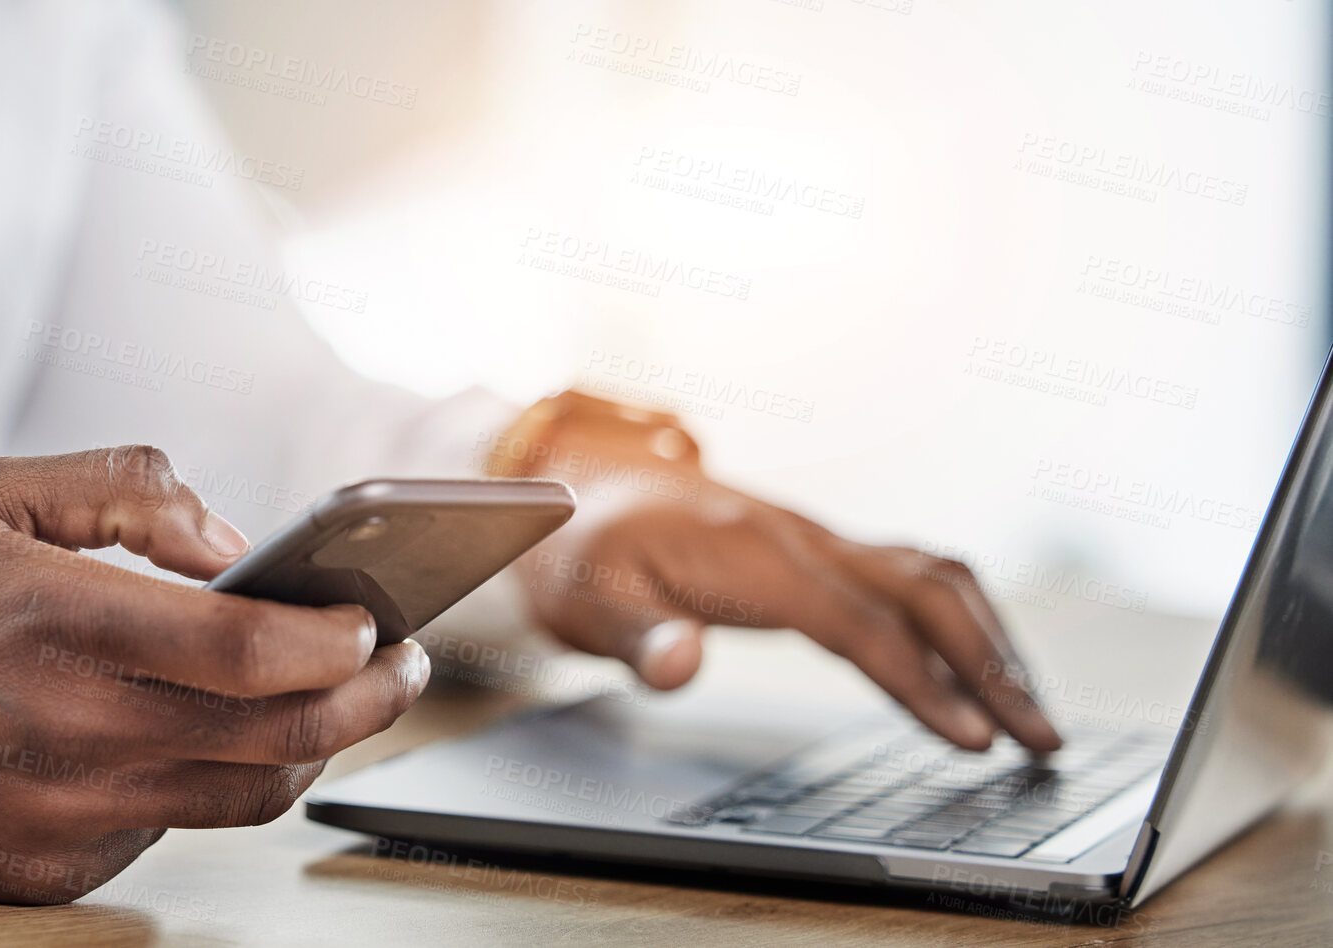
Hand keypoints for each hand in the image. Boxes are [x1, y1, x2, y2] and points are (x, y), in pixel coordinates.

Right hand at [0, 446, 428, 902]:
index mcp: (66, 623)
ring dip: (313, 751)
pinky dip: (208, 787)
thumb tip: (233, 542)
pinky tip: (205, 743)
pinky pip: (167, 833)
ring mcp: (65, 813)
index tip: (376, 618)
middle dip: (371, 701)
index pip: (258, 652)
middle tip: (402, 668)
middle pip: (282, 737)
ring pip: (244, 798)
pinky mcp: (47, 871)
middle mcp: (77, 730)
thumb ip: (125, 490)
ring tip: (335, 705)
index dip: (343, 641)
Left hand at [519, 465, 1060, 752]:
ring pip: (930, 576)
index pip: (860, 625)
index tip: (972, 739)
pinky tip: (975, 665)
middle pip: (923, 592)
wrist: (574, 482)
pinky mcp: (818, 547)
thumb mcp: (586, 603)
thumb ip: (635, 640)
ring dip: (988, 637)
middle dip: (991, 663)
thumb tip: (679, 668)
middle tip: (1042, 737)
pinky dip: (958, 619)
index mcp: (753, 555)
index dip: (921, 683)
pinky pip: (909, 575)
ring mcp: (816, 537)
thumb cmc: (583, 551)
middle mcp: (800, 538)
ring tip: (1030, 710)